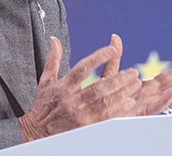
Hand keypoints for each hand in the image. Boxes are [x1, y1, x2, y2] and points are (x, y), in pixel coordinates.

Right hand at [18, 37, 140, 141]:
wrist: (36, 132)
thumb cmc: (42, 104)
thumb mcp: (45, 81)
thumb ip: (53, 59)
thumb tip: (54, 39)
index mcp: (63, 87)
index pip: (82, 68)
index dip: (98, 57)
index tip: (113, 49)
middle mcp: (72, 101)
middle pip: (98, 87)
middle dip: (118, 79)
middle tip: (133, 71)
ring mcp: (80, 116)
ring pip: (105, 103)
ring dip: (122, 93)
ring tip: (135, 84)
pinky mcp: (85, 127)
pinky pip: (105, 118)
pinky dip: (118, 110)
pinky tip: (129, 103)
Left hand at [102, 36, 171, 115]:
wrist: (94, 115)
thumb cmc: (101, 98)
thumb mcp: (110, 75)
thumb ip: (114, 58)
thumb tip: (115, 37)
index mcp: (146, 88)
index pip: (169, 76)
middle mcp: (150, 97)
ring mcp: (147, 106)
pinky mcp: (140, 114)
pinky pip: (157, 107)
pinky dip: (167, 99)